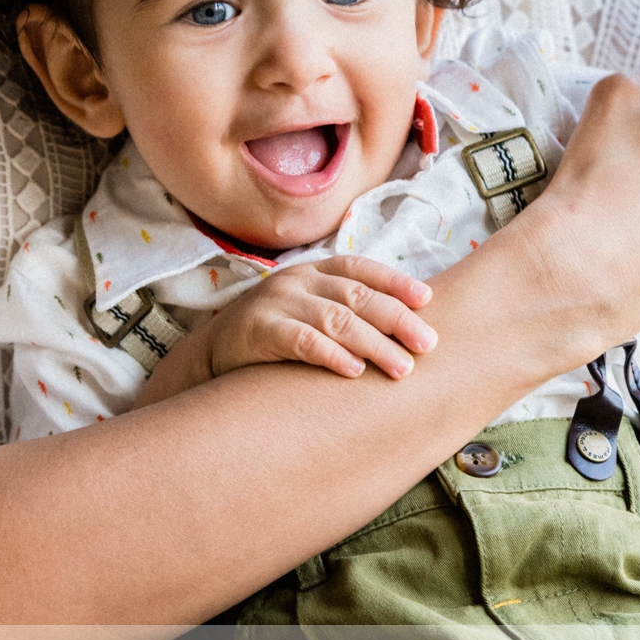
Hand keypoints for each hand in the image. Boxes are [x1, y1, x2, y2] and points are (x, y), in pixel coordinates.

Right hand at [204, 256, 436, 379]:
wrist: (211, 356)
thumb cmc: (274, 336)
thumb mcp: (309, 312)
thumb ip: (346, 312)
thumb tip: (406, 329)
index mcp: (314, 271)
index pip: (360, 269)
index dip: (395, 282)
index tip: (427, 301)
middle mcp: (298, 281)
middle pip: (356, 295)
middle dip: (396, 319)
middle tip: (428, 344)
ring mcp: (277, 302)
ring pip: (336, 318)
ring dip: (374, 343)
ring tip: (401, 367)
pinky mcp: (259, 329)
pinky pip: (302, 340)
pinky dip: (331, 354)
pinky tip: (354, 370)